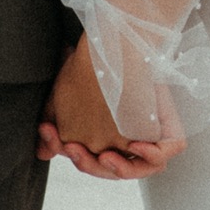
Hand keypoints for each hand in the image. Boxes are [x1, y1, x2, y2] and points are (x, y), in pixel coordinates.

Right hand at [35, 38, 184, 179]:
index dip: (67, 150)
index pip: (87, 159)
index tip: (48, 129)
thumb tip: (43, 153)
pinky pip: (162, 155)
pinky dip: (150, 156)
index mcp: (106, 139)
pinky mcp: (166, 131)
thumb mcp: (65, 100)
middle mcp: (126, 141)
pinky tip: (134, 145)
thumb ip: (55, 130)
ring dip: (118, 169)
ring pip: (137, 169)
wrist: (116, 40)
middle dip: (87, 163)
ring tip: (104, 156)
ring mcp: (147, 138)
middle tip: (72, 147)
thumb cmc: (91, 68)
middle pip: (108, 168)